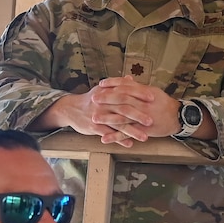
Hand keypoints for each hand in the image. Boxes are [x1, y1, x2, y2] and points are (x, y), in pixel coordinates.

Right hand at [47, 80, 180, 145]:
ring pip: (118, 124)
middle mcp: (104, 103)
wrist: (70, 109)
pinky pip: (109, 134)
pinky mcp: (94, 127)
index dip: (140, 94)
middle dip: (138, 115)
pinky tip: (129, 144)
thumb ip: (118, 85)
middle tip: (151, 121)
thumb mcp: (102, 90)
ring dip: (132, 131)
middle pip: (124, 108)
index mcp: (108, 92)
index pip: (126, 91)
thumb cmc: (90, 99)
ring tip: (145, 137)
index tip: (153, 97)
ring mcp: (99, 115)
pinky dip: (119, 139)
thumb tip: (131, 79)